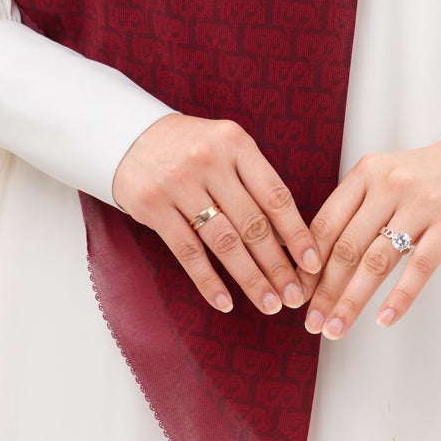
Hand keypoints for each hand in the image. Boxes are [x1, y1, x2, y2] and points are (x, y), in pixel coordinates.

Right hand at [112, 113, 322, 318]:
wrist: (128, 136)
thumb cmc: (190, 148)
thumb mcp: (225, 148)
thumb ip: (253, 183)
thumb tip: (287, 239)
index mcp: (235, 143)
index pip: (275, 195)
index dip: (296, 233)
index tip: (312, 264)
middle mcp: (210, 160)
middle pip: (252, 223)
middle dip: (278, 265)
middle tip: (294, 296)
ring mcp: (179, 183)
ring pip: (224, 242)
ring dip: (250, 278)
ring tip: (268, 304)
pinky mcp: (153, 205)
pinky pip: (187, 251)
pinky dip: (208, 281)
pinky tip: (225, 302)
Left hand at [293, 137, 440, 339]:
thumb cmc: (424, 178)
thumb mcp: (384, 179)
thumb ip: (355, 210)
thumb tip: (315, 260)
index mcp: (366, 173)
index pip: (327, 224)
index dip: (308, 264)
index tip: (297, 294)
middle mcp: (389, 184)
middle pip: (347, 247)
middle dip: (325, 291)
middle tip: (312, 322)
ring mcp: (421, 203)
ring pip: (377, 261)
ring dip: (352, 300)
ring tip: (336, 328)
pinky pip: (420, 266)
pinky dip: (400, 297)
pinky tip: (384, 318)